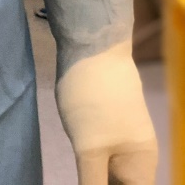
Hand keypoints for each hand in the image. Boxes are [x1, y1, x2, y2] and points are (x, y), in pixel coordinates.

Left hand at [55, 44, 157, 183]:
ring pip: (109, 173)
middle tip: (78, 176)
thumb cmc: (94, 98)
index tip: (89, 184)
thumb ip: (93, 182)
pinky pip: (100, 155)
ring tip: (76, 173)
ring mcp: (120, 137)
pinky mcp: (104, 122)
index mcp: (141, 165)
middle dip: (100, 184)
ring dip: (94, 178)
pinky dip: (89, 166)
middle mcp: (136, 155)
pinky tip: (75, 166)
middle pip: (122, 184)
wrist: (92, 44)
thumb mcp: (89, 148)